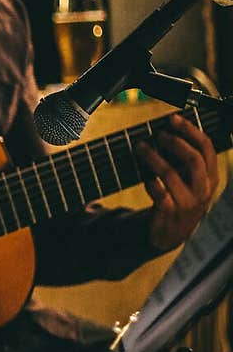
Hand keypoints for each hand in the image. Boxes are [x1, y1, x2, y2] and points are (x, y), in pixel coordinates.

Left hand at [137, 113, 218, 252]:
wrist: (171, 233)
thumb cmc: (180, 198)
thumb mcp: (190, 180)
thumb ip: (184, 159)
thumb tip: (168, 130)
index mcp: (211, 177)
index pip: (207, 148)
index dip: (190, 130)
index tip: (173, 119)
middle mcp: (203, 190)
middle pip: (193, 159)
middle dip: (174, 143)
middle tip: (158, 135)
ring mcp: (187, 202)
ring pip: (171, 173)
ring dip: (153, 157)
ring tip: (141, 148)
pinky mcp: (170, 212)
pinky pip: (157, 191)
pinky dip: (148, 179)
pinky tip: (143, 173)